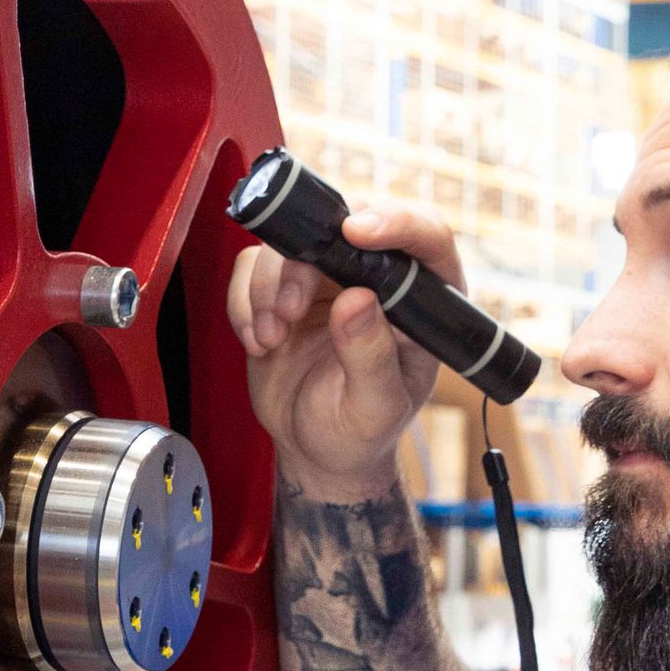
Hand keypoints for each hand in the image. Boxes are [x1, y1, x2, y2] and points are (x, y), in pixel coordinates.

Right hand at [228, 202, 465, 499]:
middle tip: (291, 309)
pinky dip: (245, 302)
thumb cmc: (360, 431)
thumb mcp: (375, 409)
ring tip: (273, 339)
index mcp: (420, 299)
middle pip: (341, 224)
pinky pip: (251, 266)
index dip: (395, 222)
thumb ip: (372, 358)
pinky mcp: (283, 285)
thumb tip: (358, 300)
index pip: (424, 236)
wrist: (315, 448)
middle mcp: (375, 277)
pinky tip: (261, 342)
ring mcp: (326, 278)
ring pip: (287, 242)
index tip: (355, 232)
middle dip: (304, 263)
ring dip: (268, 288)